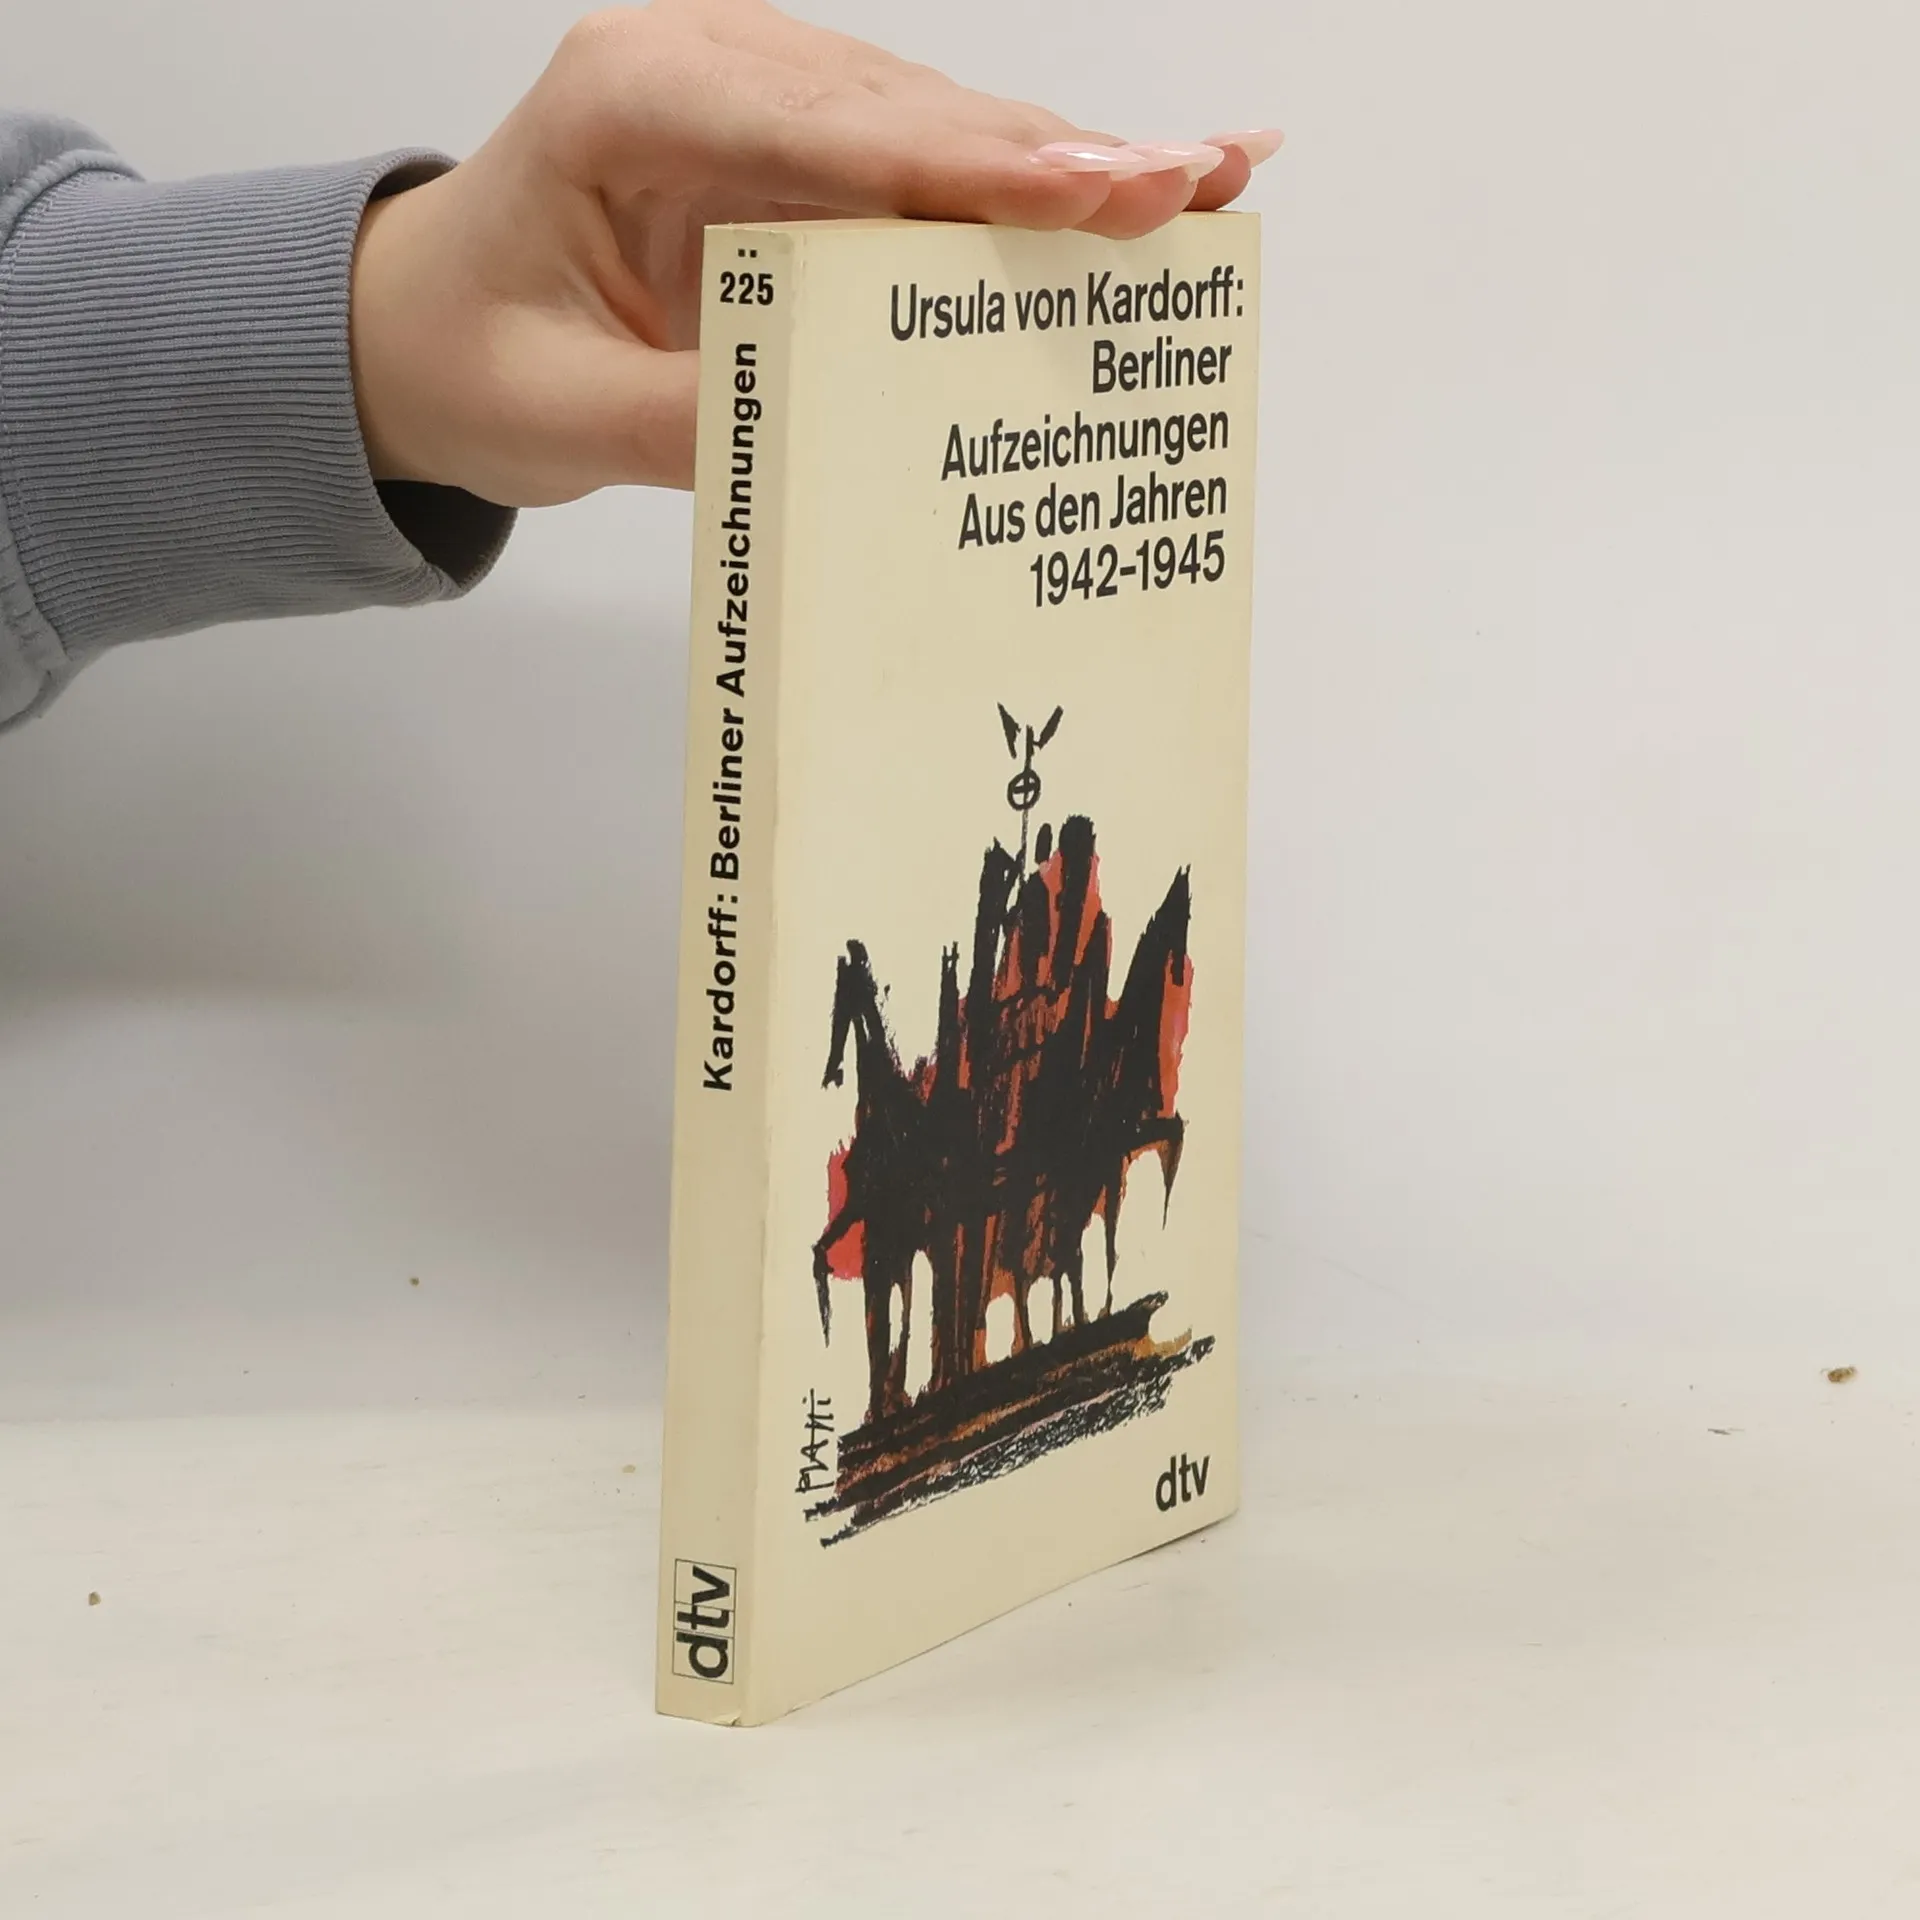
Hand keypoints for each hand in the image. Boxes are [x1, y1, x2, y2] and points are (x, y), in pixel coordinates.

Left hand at [348, 0, 1278, 506]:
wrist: (418, 327)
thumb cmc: (472, 353)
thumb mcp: (561, 415)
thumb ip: (698, 420)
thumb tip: (852, 441)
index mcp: (632, 99)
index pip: (834, 134)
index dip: (978, 169)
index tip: (1098, 189)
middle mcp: (710, 69)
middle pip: (914, 115)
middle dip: (1063, 155)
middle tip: (1201, 180)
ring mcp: (761, 99)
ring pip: (938, 131)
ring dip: (1068, 167)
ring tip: (1204, 182)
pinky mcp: (796, 149)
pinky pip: (921, 167)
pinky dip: (1020, 188)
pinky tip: (1125, 186)